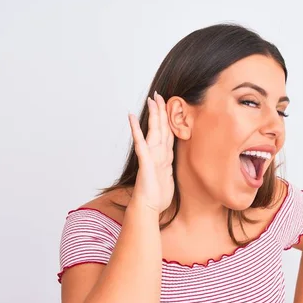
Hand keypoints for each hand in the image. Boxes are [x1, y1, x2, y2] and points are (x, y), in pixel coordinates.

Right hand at [128, 92, 174, 212]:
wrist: (148, 208)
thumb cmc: (157, 197)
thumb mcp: (168, 179)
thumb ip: (168, 169)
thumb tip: (170, 166)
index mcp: (164, 157)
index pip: (167, 134)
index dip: (168, 119)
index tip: (169, 106)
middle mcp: (157, 153)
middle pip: (160, 128)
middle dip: (160, 111)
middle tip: (158, 95)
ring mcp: (150, 156)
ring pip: (153, 131)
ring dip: (152, 115)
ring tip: (151, 100)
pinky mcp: (145, 161)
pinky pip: (141, 143)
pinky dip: (137, 130)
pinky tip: (132, 118)